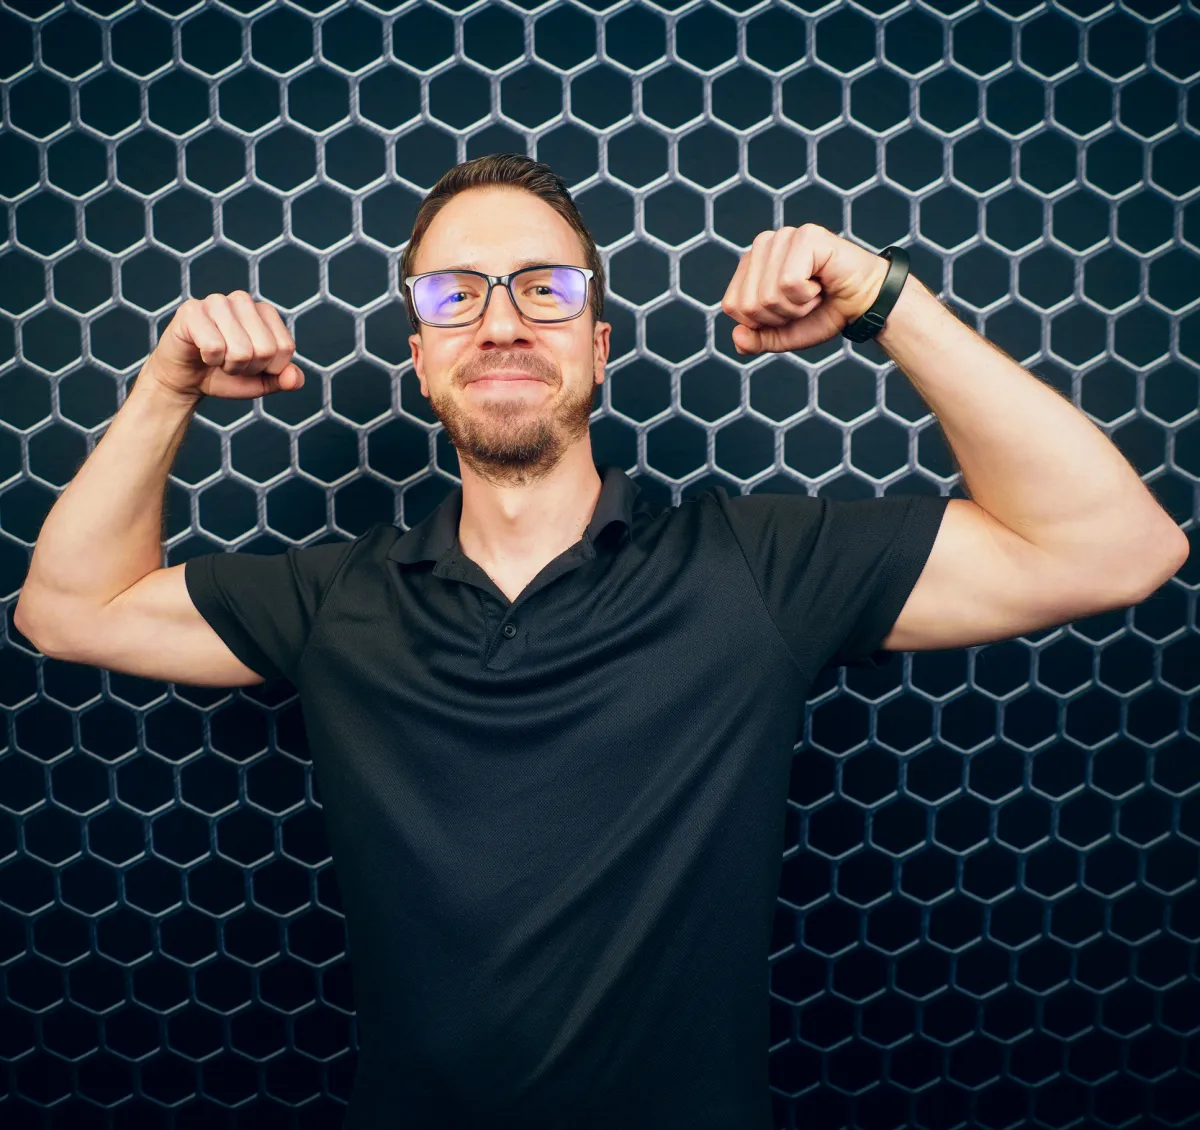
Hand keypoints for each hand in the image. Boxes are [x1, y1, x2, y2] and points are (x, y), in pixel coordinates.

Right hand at [146, 292, 304, 400]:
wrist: (186, 379)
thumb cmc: (224, 374)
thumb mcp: (262, 381)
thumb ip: (285, 379)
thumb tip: (294, 379)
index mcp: (265, 312)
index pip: (285, 348)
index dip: (270, 368)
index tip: (251, 365)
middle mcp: (243, 300)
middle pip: (265, 349)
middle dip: (249, 368)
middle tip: (230, 362)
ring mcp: (216, 301)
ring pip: (241, 349)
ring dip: (229, 365)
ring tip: (217, 358)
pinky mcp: (191, 310)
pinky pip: (214, 347)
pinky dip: (209, 360)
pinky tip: (201, 352)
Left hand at [720, 224, 892, 355]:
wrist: (864, 305)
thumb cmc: (824, 312)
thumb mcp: (783, 334)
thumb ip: (756, 340)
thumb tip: (737, 336)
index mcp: (751, 264)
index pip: (732, 306)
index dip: (761, 322)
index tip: (788, 310)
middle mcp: (763, 245)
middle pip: (748, 304)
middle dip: (780, 316)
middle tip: (804, 302)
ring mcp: (783, 237)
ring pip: (768, 295)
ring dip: (796, 307)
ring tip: (814, 293)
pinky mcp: (806, 236)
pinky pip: (789, 283)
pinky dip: (808, 295)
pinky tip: (821, 283)